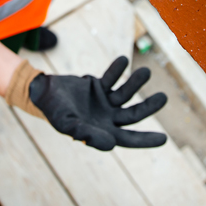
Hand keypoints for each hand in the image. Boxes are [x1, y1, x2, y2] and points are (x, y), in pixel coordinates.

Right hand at [28, 56, 167, 150]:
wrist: (41, 92)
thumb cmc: (54, 112)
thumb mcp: (69, 125)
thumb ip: (89, 135)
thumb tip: (112, 144)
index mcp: (102, 132)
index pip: (128, 138)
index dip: (145, 140)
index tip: (164, 139)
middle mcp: (106, 118)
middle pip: (133, 114)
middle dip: (148, 107)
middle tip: (164, 98)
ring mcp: (104, 101)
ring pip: (125, 94)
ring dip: (135, 83)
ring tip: (146, 72)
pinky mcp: (99, 86)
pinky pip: (112, 78)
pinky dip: (117, 70)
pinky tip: (123, 60)